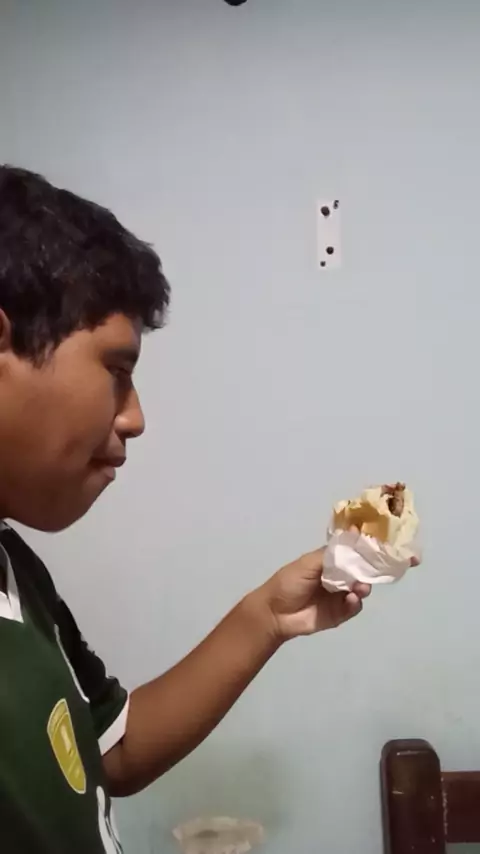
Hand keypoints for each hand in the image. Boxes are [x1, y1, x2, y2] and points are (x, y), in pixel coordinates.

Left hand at [254, 549, 370, 642]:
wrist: (275, 613)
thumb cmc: (288, 583)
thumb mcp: (308, 563)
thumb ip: (331, 553)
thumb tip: (353, 532)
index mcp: (329, 563)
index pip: (350, 554)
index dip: (360, 550)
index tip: (372, 545)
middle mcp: (337, 577)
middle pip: (359, 572)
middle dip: (365, 571)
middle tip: (368, 572)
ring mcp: (339, 596)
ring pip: (359, 589)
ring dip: (363, 587)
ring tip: (359, 589)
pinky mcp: (340, 613)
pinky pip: (354, 607)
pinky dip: (355, 603)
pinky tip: (351, 599)